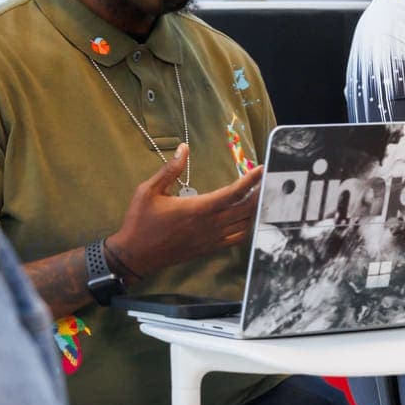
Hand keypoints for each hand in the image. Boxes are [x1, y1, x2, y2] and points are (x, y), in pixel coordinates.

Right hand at [106, 145, 262, 278]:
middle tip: (270, 182)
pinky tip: (247, 218)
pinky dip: (247, 227)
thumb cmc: (140, 221)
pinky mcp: (210, 249)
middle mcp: (210, 224)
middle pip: (247, 209)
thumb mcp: (148, 190)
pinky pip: (237, 238)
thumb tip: (183, 148)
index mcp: (199, 208)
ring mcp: (212, 239)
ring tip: (262, 197)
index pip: (234, 193)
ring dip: (255, 211)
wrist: (135, 255)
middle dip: (261, 194)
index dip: (251, 181)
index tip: (263, 169)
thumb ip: (169, 170)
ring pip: (245, 225)